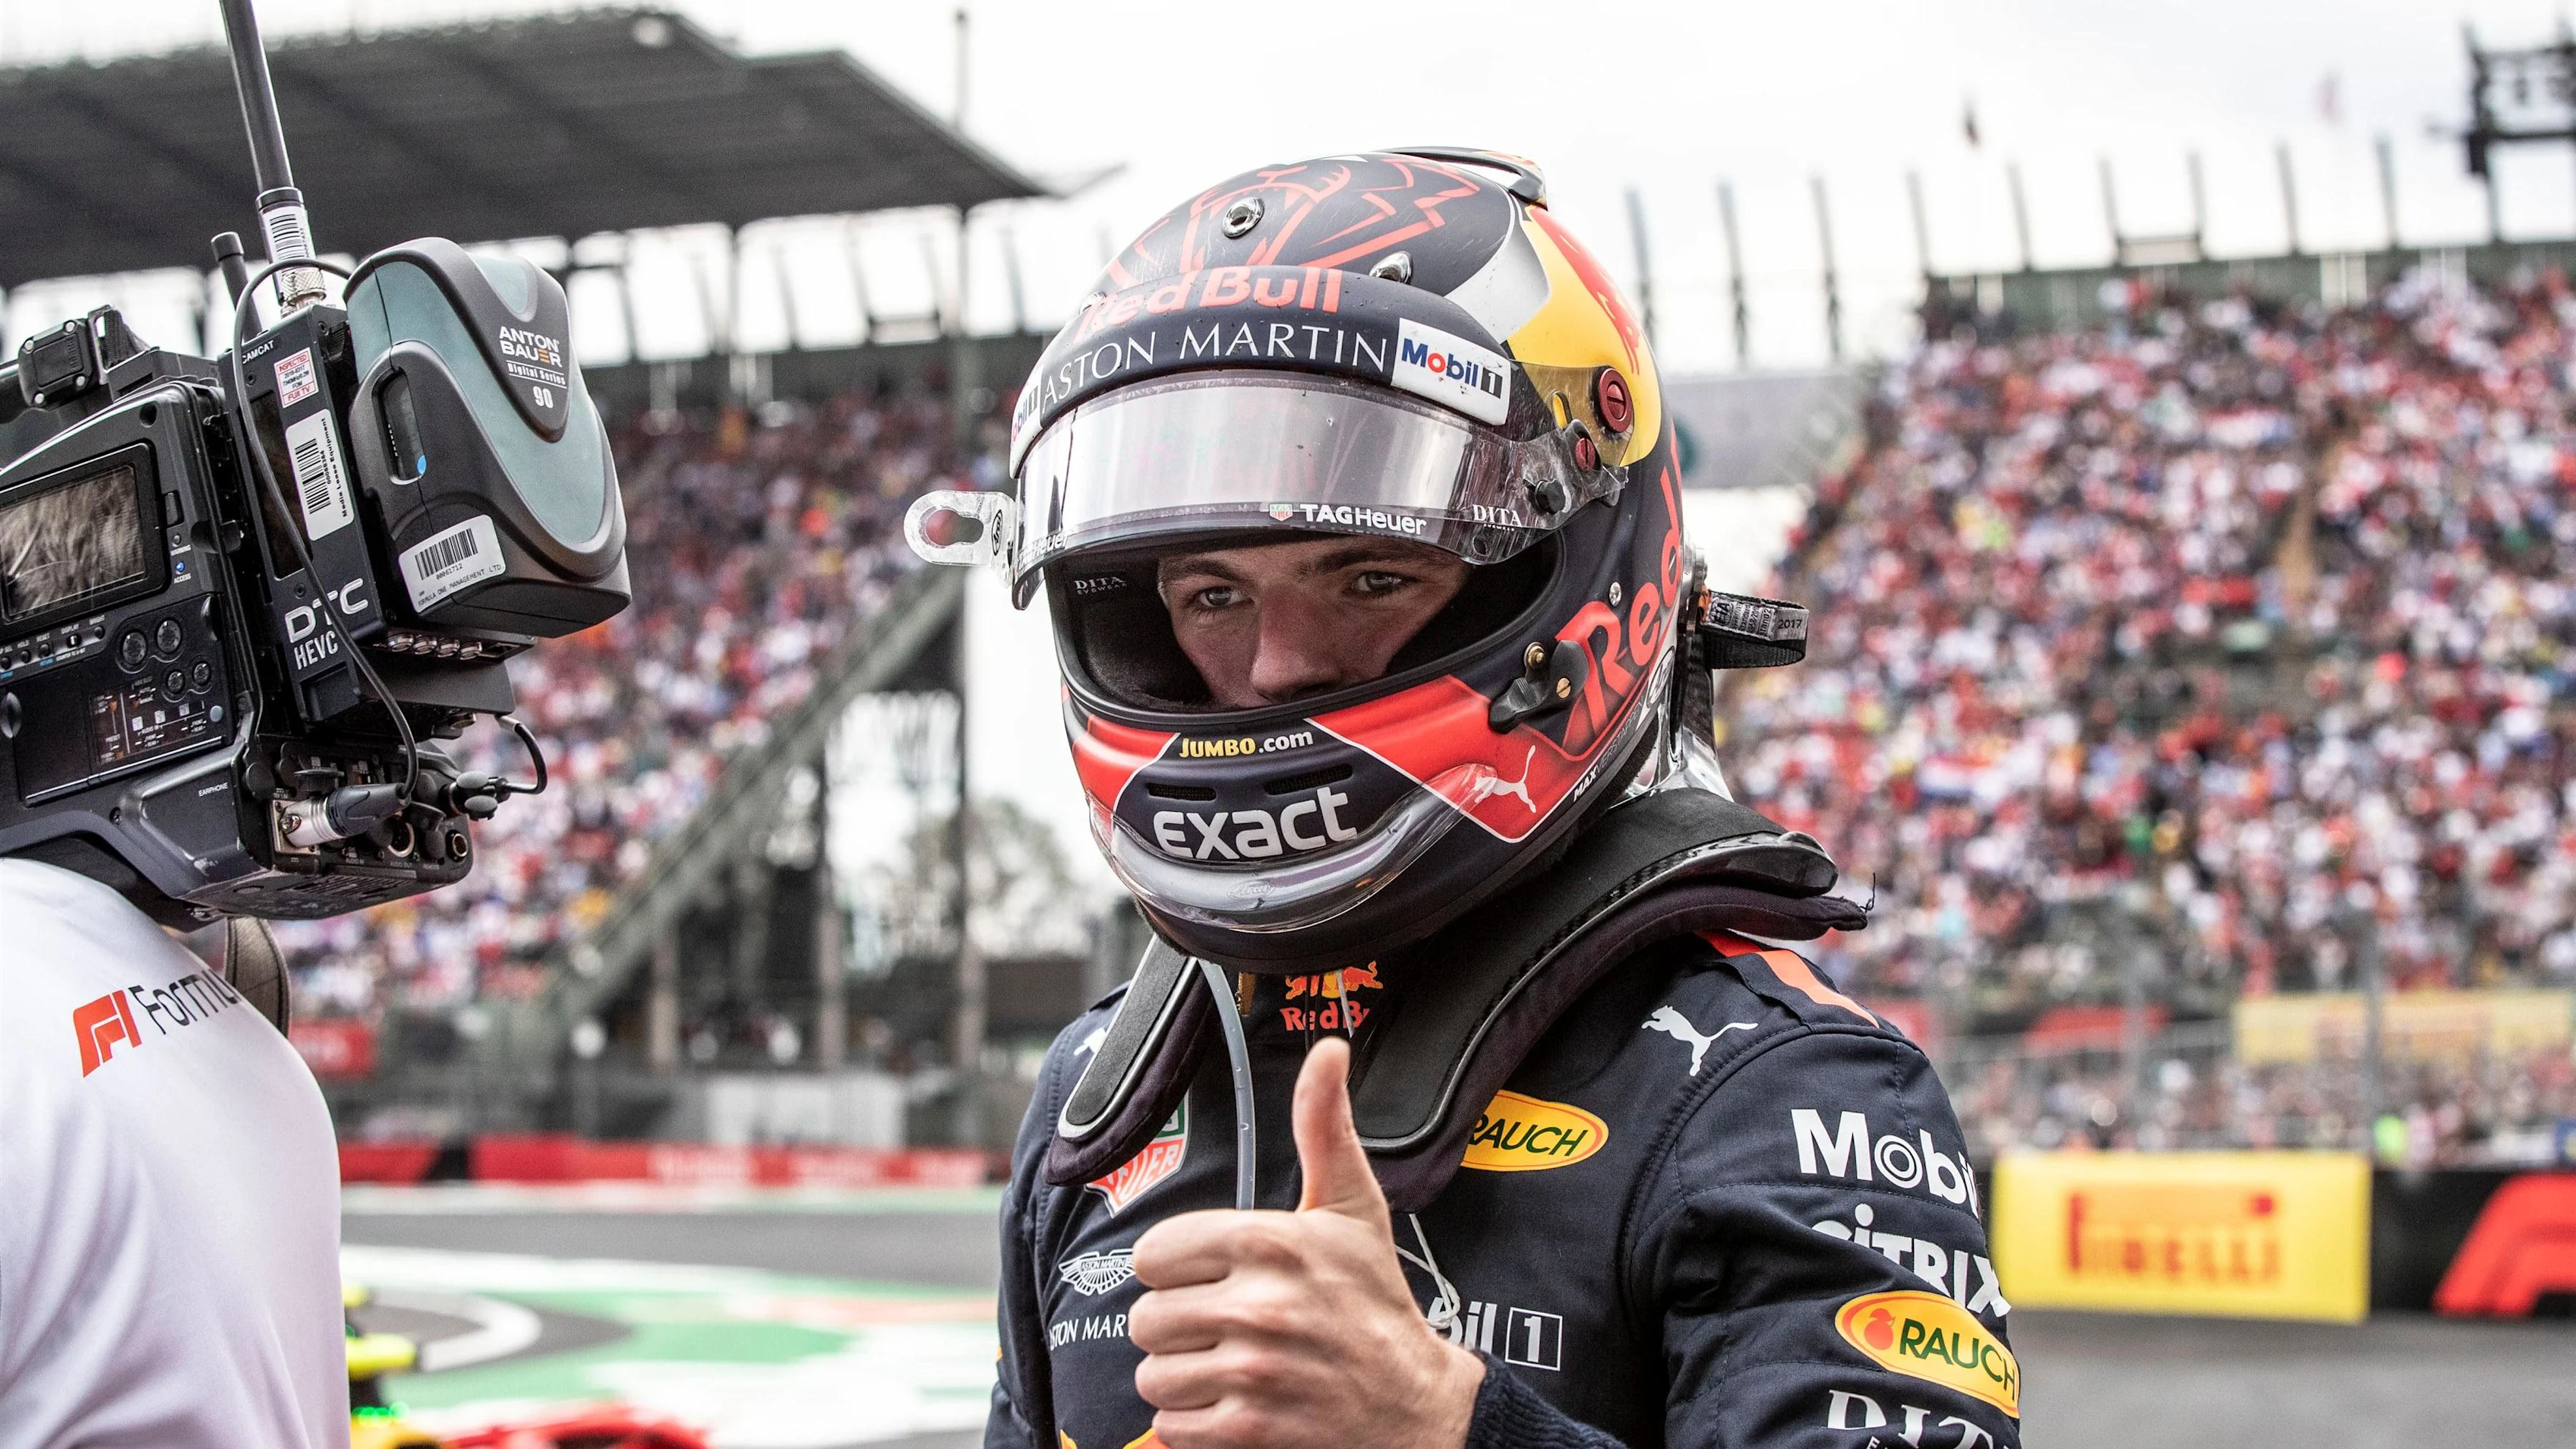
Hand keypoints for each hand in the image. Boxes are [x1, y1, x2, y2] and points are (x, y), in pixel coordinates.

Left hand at [1128, 1036, 1485, 1448]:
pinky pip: (1172, 1425)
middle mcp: (1259, 1305)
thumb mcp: (1351, 1208)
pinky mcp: (1250, 1430)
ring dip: (1183, 1376)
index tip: (1214, 1277)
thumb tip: (1329, 1049)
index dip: (1178, 1268)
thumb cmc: (1373, 1302)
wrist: (1415, 1405)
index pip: (1154, 1253)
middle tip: (1223, 1327)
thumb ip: (1324, 1127)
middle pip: (1147, 1317)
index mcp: (1270, 1242)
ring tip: (1228, 1366)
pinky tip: (1233, 1404)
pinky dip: (1193, 1422)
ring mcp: (1254, 1371)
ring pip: (1153, 1373)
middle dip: (1178, 1325)